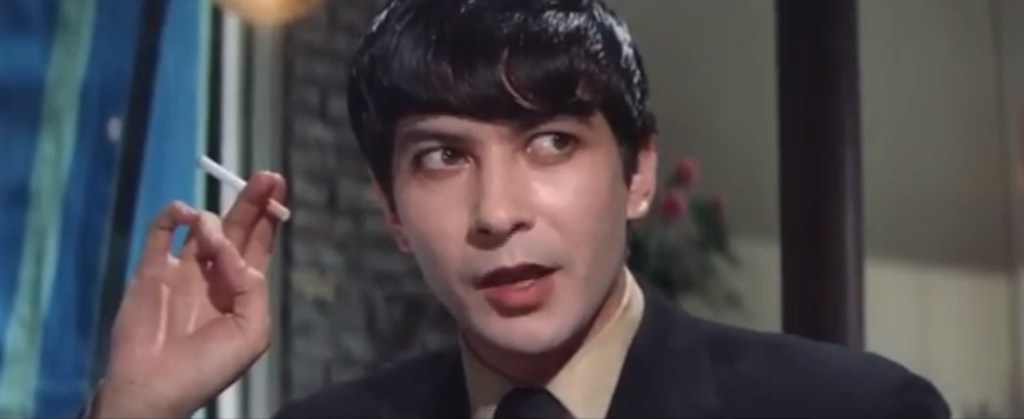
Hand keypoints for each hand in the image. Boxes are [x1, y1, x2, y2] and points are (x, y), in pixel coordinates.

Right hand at [91, 172, 286, 417]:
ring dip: (212, 219)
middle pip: (236, 228)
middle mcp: (214, 275)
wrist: (153, 388)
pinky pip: (162, 233)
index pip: (259, 244)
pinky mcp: (150, 270)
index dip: (269, 217)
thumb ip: (253, 288)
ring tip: (211, 230)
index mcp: (241, 290)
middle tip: (268, 175)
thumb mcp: (250, 332)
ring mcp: (182, 271)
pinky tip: (187, 215)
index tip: (279, 187)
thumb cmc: (208, 367)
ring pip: (202, 227)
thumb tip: (235, 253)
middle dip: (253, 201)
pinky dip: (173, 217)